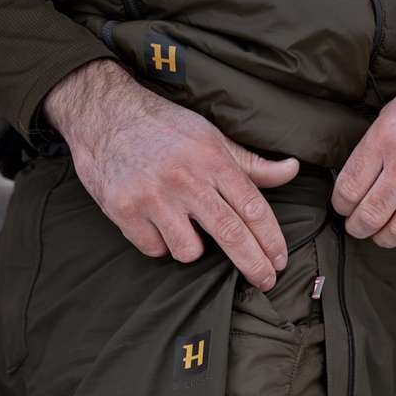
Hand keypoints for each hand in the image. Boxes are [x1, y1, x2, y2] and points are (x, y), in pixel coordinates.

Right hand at [43, 60, 298, 288]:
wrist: (103, 113)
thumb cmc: (164, 127)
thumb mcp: (210, 137)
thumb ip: (250, 163)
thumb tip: (292, 170)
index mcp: (211, 159)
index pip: (252, 207)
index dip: (271, 240)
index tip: (280, 260)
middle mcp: (185, 179)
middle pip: (231, 234)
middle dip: (254, 264)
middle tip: (267, 282)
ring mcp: (153, 196)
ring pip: (189, 251)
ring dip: (191, 247)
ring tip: (181, 225)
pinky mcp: (124, 210)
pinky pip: (155, 250)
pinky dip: (158, 243)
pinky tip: (154, 222)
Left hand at [331, 37, 395, 250]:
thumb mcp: (393, 112)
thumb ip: (374, 150)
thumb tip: (353, 187)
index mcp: (385, 137)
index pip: (348, 190)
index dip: (341, 206)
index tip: (344, 207)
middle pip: (369, 217)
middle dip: (358, 227)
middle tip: (359, 225)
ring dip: (384, 238)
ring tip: (383, 232)